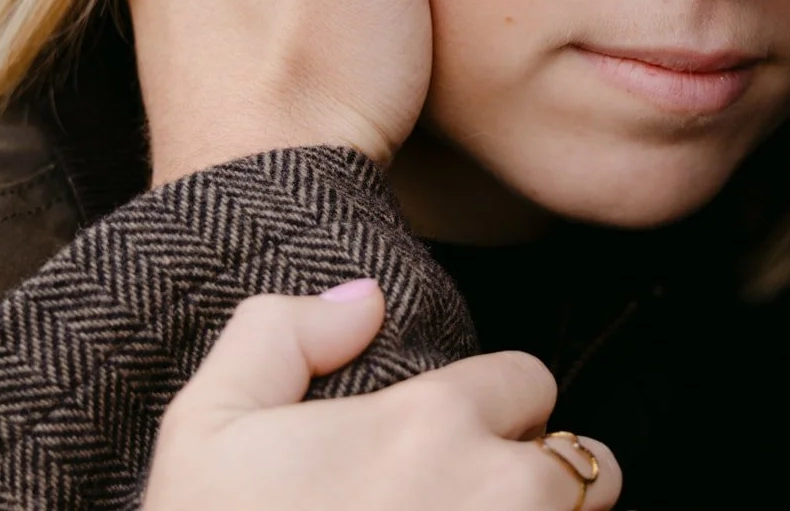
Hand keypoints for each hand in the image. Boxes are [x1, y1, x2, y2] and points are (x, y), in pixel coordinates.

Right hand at [143, 282, 622, 510]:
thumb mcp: (205, 427)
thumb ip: (281, 332)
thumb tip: (366, 298)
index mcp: (433, 423)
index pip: (530, 381)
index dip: (493, 407)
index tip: (449, 443)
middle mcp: (501, 492)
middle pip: (583, 465)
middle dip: (540, 476)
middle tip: (471, 504)